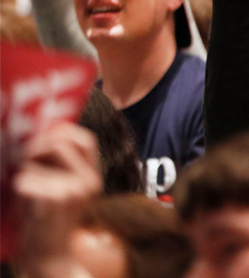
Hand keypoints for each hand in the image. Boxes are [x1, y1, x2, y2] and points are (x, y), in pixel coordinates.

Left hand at [14, 123, 101, 266]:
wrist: (52, 257)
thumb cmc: (50, 222)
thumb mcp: (64, 191)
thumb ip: (61, 166)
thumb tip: (43, 134)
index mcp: (92, 176)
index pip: (85, 139)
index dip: (63, 131)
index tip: (43, 136)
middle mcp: (88, 180)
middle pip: (59, 143)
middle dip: (35, 147)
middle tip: (24, 160)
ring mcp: (73, 189)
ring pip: (34, 163)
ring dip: (23, 174)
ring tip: (27, 194)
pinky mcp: (54, 199)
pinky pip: (23, 181)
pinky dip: (17, 193)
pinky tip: (25, 209)